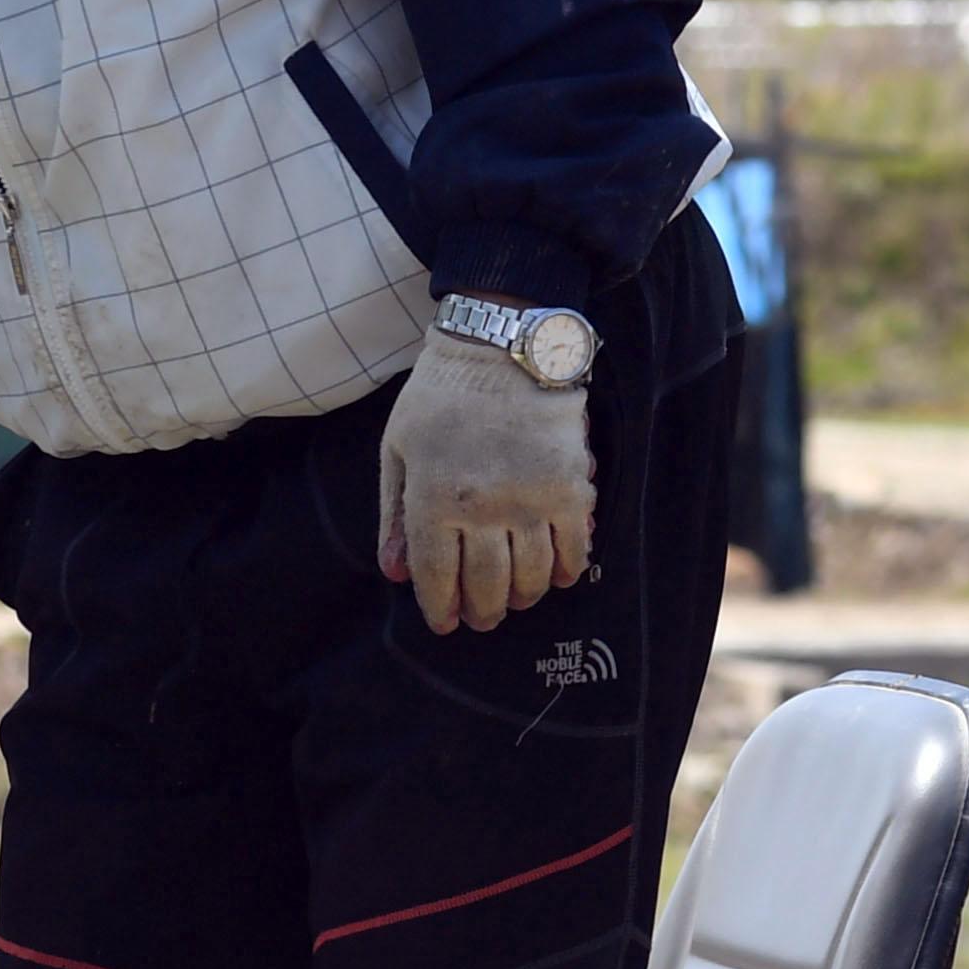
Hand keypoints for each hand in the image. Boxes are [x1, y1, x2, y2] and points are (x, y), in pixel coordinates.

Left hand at [372, 336, 596, 636]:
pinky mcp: (570, 487)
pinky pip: (573, 548)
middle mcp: (482, 507)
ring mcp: (530, 499)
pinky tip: (554, 574)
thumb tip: (395, 574)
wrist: (502, 346)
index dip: (441, 609)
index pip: (437, 577)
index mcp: (433, 497)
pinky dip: (564, 570)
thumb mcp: (398, 449)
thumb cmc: (440, 396)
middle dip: (483, 612)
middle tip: (482, 618)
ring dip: (522, 596)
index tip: (445, 622)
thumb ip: (395, 514)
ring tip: (514, 598)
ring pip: (531, 576)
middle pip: (487, 586)